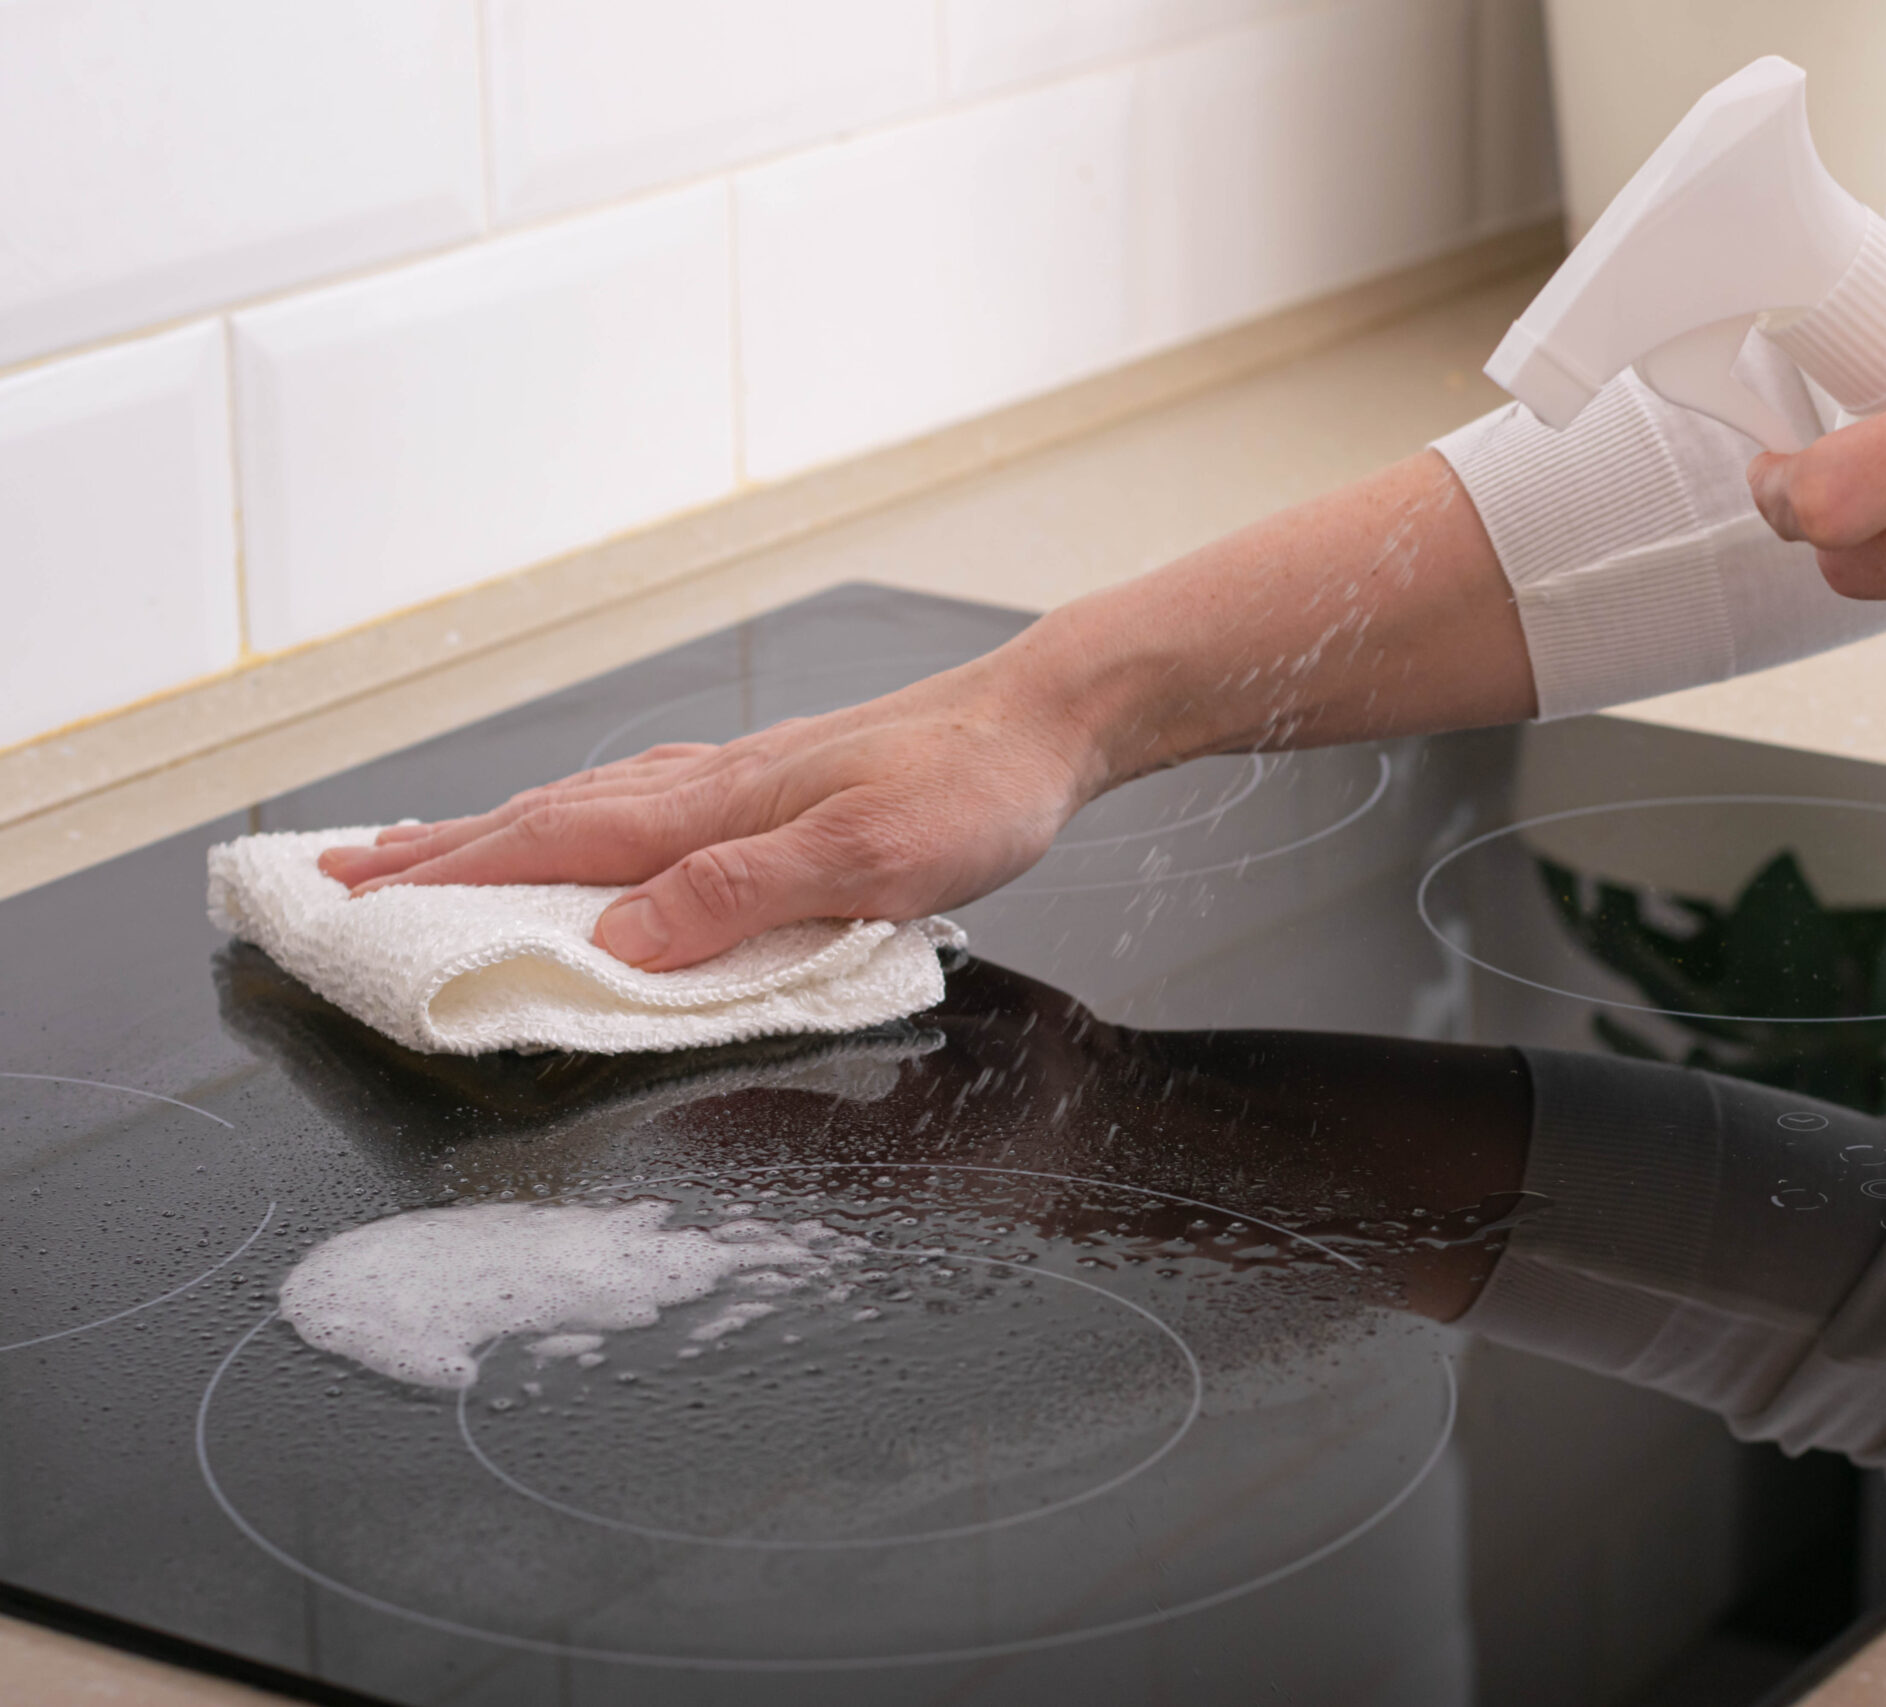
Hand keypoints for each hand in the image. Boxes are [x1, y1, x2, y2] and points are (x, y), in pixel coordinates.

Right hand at [318, 451, 1527, 969]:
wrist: (1050, 719)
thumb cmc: (976, 792)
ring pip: (588, 803)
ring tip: (428, 849)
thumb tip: (613, 937)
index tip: (350, 897)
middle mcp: (711, 785)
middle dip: (437, 851)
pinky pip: (645, 799)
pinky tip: (590, 821)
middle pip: (545, 818)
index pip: (552, 851)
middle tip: (339, 872)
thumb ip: (740, 898)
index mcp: (716, 811)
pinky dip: (580, 814)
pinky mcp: (779, 781)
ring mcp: (741, 778)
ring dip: (498, 829)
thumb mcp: (869, 864)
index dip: (448, 879)